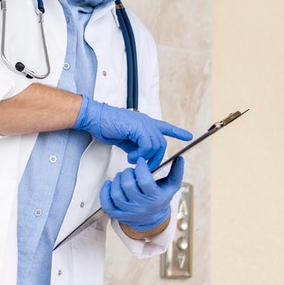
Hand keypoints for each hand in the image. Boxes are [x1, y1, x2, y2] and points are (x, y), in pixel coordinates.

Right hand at [74, 95, 191, 168]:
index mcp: (144, 123)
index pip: (165, 126)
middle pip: (161, 143)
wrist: (95, 118)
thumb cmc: (106, 126)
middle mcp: (146, 122)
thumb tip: (140, 156)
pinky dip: (140, 154)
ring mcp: (143, 124)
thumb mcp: (125, 139)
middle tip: (145, 166)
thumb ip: (136, 145)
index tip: (188, 135)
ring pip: (156, 146)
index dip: (177, 131)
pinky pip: (147, 145)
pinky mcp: (138, 127)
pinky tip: (131, 156)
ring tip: (133, 160)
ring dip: (145, 157)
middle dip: (156, 158)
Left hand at [100, 156, 183, 231]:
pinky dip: (105, 192)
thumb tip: (180, 159)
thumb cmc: (160, 199)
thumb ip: (176, 173)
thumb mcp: (171, 187)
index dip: (140, 168)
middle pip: (128, 186)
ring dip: (117, 180)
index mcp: (154, 199)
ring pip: (117, 194)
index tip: (140, 161)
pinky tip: (110, 184)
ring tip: (122, 177)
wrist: (152, 221)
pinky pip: (107, 204)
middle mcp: (141, 207)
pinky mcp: (117, 215)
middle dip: (127, 173)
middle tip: (130, 170)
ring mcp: (128, 212)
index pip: (144, 181)